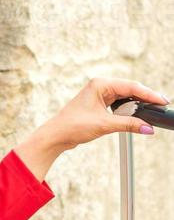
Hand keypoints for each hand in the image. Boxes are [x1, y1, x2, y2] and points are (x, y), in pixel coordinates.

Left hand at [46, 77, 169, 151]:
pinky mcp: (99, 104)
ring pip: (125, 97)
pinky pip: (119, 104)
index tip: (162, 101)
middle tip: (161, 105)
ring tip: (153, 110)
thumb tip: (148, 128)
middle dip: (145, 98)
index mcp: (100, 84)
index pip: (131, 87)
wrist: (57, 135)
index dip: (149, 94)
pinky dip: (129, 110)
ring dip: (137, 104)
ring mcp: (100, 94)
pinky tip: (138, 115)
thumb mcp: (104, 125)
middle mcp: (100, 86)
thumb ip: (128, 125)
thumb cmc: (73, 125)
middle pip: (130, 89)